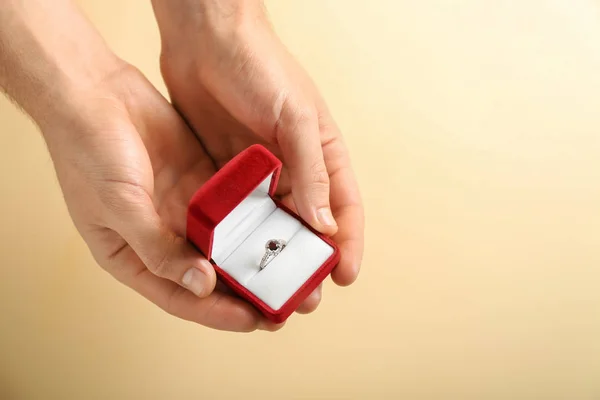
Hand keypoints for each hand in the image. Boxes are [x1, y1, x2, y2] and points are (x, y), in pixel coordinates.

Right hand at [41, 62, 281, 331]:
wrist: (93, 91)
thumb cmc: (89, 151)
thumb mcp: (120, 206)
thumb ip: (157, 248)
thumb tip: (200, 286)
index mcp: (132, 256)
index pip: (181, 297)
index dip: (218, 313)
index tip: (256, 321)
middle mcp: (161, 238)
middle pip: (209, 277)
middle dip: (244, 292)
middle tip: (285, 302)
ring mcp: (182, 210)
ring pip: (225, 245)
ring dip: (253, 257)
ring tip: (289, 268)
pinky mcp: (199, 182)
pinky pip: (231, 207)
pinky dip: (252, 219)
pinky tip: (279, 226)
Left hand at [152, 0, 364, 311]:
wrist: (206, 37)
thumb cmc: (260, 65)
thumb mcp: (293, 117)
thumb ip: (311, 171)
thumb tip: (325, 225)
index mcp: (322, 154)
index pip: (344, 208)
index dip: (348, 244)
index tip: (344, 277)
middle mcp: (294, 168)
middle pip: (306, 226)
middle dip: (306, 261)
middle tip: (302, 295)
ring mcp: (260, 173)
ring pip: (269, 226)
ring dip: (268, 256)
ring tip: (263, 287)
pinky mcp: (227, 173)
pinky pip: (235, 213)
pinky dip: (236, 237)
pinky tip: (228, 259)